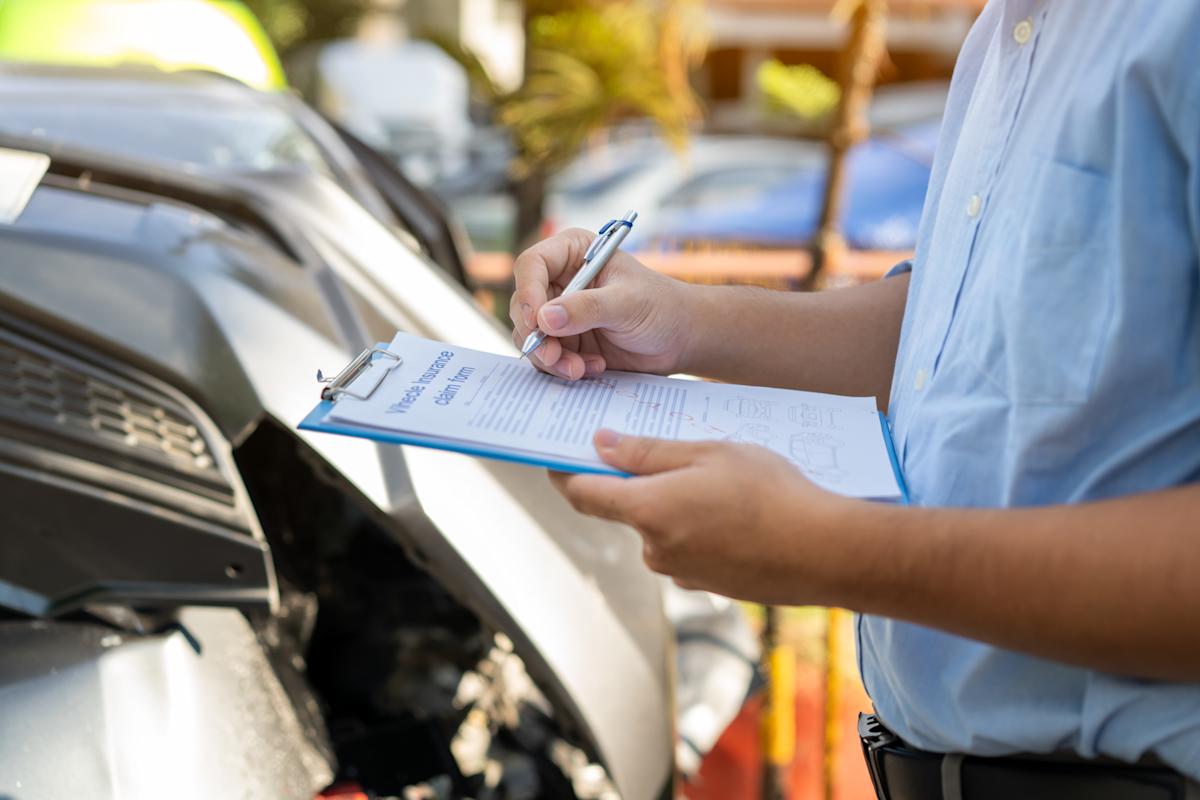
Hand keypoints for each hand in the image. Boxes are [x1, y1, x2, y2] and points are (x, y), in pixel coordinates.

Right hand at [509, 228, 696, 379]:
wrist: (680, 338)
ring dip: (551, 358)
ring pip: (532, 337)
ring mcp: (561, 314)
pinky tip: (594, 367)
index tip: (537, 322)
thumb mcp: (627, 303)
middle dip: (536, 336)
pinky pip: (548, 358)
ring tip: (580, 369)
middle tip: (554, 357)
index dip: (527, 293)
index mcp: (573, 253)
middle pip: (524, 306)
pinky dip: (564, 368)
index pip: (531, 265)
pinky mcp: (566, 342)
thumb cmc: (661, 307)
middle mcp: (560, 281)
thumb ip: (587, 308)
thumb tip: (545, 318)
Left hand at [551, 429, 858, 604]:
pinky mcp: (708, 585)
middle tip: (676, 452)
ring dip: (677, 504)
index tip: (556, 454)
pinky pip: (688, 548)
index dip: (563, 473)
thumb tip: (600, 445)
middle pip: (627, 509)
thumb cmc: (771, 492)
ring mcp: (681, 572)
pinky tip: (737, 512)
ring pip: (661, 528)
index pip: (582, 495)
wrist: (826, 552)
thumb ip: (648, 452)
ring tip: (722, 481)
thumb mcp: (708, 453)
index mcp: (648, 511)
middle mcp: (655, 548)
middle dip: (642, 481)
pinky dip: (700, 528)